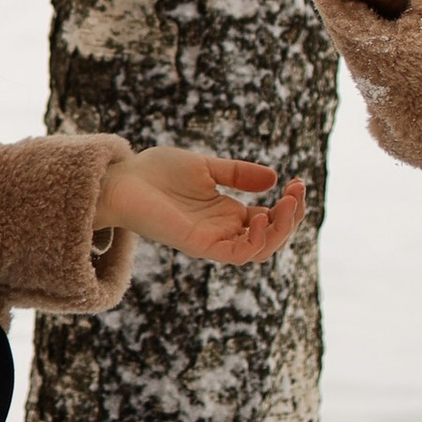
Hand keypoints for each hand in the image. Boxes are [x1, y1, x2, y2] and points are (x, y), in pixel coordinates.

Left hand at [95, 148, 305, 264]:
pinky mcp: (199, 245)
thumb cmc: (156, 172)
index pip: (270, 221)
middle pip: (271, 239)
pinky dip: (254, 241)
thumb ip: (237, 174)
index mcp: (228, 214)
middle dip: (292, 219)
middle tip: (298, 193)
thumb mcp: (206, 166)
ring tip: (286, 204)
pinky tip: (261, 216)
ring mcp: (213, 240)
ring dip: (280, 230)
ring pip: (259, 251)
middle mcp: (224, 231)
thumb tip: (274, 178)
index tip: (298, 182)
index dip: (290, 206)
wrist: (123, 179)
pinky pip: (235, 255)